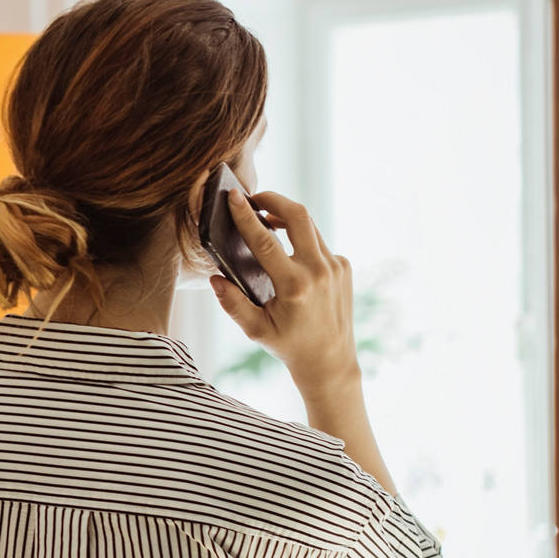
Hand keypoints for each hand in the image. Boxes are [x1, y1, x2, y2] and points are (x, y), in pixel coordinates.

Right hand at [209, 189, 360, 396]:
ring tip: (266, 219)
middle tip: (254, 197)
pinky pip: (318, 244)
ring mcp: (335, 266)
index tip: (234, 197)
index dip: (246, 216)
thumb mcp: (255, 329)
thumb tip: (215, 279)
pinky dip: (300, 241)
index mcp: (294, 286)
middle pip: (298, 215)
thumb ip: (232, 303)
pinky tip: (287, 253)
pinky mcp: (343, 266)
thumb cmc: (288, 345)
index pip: (265, 240)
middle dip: (274, 200)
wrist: (329, 360)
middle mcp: (319, 271)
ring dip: (286, 217)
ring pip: (309, 227)